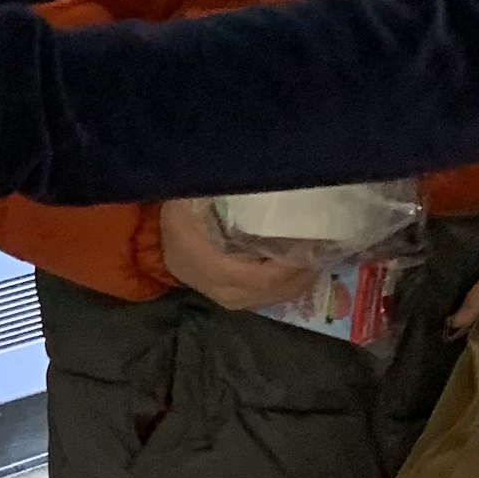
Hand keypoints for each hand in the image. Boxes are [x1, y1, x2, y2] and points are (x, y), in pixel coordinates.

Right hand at [157, 198, 317, 312]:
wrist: (152, 230)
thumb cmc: (178, 206)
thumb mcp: (197, 192)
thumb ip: (228, 190)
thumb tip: (272, 179)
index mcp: (207, 265)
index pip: (260, 277)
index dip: (290, 263)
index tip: (313, 241)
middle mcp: (217, 288)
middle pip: (272, 291)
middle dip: (302, 272)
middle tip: (326, 248)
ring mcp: (222, 296)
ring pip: (272, 298)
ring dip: (299, 279)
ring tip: (319, 255)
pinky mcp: (230, 296)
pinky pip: (267, 297)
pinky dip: (288, 284)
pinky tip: (302, 266)